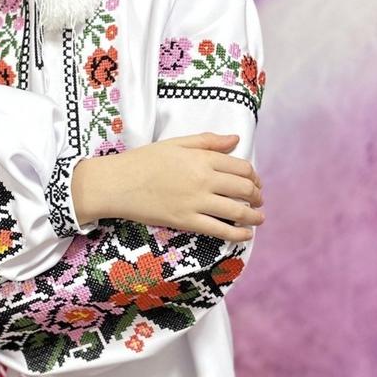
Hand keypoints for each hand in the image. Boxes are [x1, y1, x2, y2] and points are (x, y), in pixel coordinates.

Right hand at [75, 132, 264, 241]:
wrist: (117, 183)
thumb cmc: (143, 161)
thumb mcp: (176, 144)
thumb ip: (207, 141)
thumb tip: (235, 140)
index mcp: (202, 158)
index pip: (241, 167)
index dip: (254, 176)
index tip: (255, 183)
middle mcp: (204, 179)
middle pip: (243, 189)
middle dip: (256, 196)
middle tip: (258, 201)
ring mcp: (196, 201)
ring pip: (236, 210)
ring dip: (253, 216)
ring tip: (258, 219)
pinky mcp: (186, 221)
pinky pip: (219, 229)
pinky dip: (237, 234)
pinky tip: (246, 235)